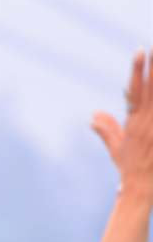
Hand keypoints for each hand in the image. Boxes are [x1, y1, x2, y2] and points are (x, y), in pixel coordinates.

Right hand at [93, 51, 152, 198]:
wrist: (140, 191)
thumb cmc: (130, 171)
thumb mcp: (117, 149)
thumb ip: (107, 129)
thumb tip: (93, 116)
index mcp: (134, 122)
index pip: (134, 91)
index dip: (137, 70)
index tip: (141, 50)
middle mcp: (146, 123)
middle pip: (152, 89)